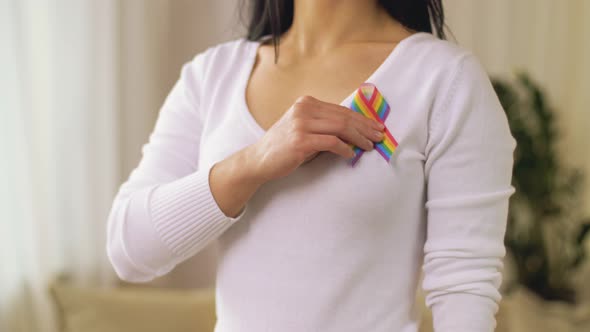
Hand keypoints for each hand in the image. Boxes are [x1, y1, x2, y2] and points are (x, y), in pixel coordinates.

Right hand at [248, 95, 384, 182]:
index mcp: (306, 103)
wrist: (259, 160)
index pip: (341, 110)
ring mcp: (301, 124)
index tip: (375, 127)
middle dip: (365, 128)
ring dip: (359, 138)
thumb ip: (324, 125)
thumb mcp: (304, 128)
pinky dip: (344, 148)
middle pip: (344, 117)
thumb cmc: (284, 146)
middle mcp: (304, 109)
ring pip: (340, 128)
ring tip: (369, 146)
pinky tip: (350, 154)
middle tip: (379, 136)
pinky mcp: (300, 140)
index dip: (362, 119)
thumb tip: (355, 130)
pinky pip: (331, 142)